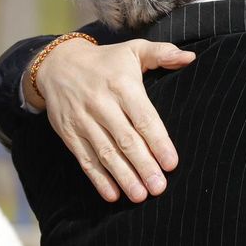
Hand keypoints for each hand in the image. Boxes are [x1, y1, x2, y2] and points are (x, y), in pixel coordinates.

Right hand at [28, 37, 194, 202]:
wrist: (56, 65)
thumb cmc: (105, 61)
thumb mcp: (133, 50)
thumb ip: (162, 53)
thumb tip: (190, 57)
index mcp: (121, 85)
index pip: (143, 118)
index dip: (158, 142)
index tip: (171, 163)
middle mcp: (101, 104)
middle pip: (125, 140)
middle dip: (143, 166)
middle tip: (159, 187)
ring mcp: (83, 121)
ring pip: (106, 153)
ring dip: (123, 177)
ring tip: (140, 196)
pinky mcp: (69, 134)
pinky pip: (85, 159)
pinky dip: (98, 179)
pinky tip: (112, 195)